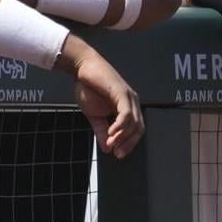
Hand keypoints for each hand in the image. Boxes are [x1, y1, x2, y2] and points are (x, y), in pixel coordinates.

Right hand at [68, 44, 143, 158]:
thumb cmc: (88, 87)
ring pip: (133, 122)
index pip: (136, 129)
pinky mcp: (121, 92)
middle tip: (118, 153)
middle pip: (139, 128)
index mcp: (127, 107)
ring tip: (111, 143)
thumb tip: (106, 148)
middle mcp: (132, 102)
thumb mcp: (94, 114)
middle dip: (128, 143)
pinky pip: (126, 113)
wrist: (82, 67)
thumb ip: (101, 130)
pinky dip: (120, 126)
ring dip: (122, 136)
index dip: (129, 143)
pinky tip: (111, 133)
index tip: (118, 154)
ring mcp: (128, 97)